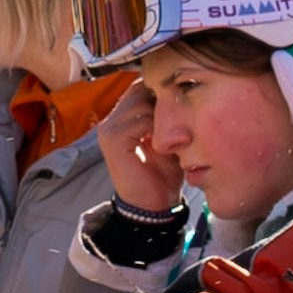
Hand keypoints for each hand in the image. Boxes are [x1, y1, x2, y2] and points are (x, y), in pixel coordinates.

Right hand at [97, 76, 182, 216]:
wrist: (154, 205)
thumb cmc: (164, 172)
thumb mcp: (169, 137)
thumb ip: (168, 115)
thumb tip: (182, 90)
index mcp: (122, 118)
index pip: (140, 87)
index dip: (162, 90)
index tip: (183, 100)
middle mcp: (112, 121)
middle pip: (139, 90)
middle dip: (162, 98)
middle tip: (182, 112)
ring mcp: (109, 130)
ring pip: (139, 102)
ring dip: (161, 112)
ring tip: (175, 128)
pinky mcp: (113, 141)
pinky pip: (138, 120)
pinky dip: (156, 126)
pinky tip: (167, 139)